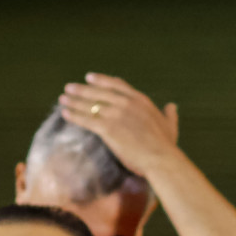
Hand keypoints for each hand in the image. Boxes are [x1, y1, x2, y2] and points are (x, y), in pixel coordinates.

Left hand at [57, 74, 180, 178]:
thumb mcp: (170, 125)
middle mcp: (126, 103)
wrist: (160, 158)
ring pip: (90, 104)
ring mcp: (116, 114)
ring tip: (62, 99)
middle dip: (82, 89)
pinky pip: (87, 119)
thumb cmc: (166, 146)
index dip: (101, 80)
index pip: (117, 84)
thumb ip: (169, 114)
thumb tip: (172, 106)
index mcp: (140, 100)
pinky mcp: (108, 128)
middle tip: (69, 88)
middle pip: (99, 92)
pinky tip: (65, 113)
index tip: (89, 77)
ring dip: (74, 101)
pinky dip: (74, 115)